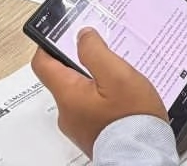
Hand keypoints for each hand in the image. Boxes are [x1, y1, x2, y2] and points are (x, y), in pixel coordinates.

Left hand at [31, 28, 167, 158]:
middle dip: (80, 62)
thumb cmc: (131, 120)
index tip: (61, 32)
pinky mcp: (93, 133)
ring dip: (95, 81)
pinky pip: (91, 107)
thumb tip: (82, 36)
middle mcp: (68, 112)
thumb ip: (96, 52)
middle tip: (102, 53)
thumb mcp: (117, 75)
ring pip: (80, 92)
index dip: (49, 43)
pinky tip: (122, 97)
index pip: (42, 63)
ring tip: (119, 77)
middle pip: (63, 77)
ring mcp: (79, 125)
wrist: (143, 156)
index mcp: (68, 94)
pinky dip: (103, 98)